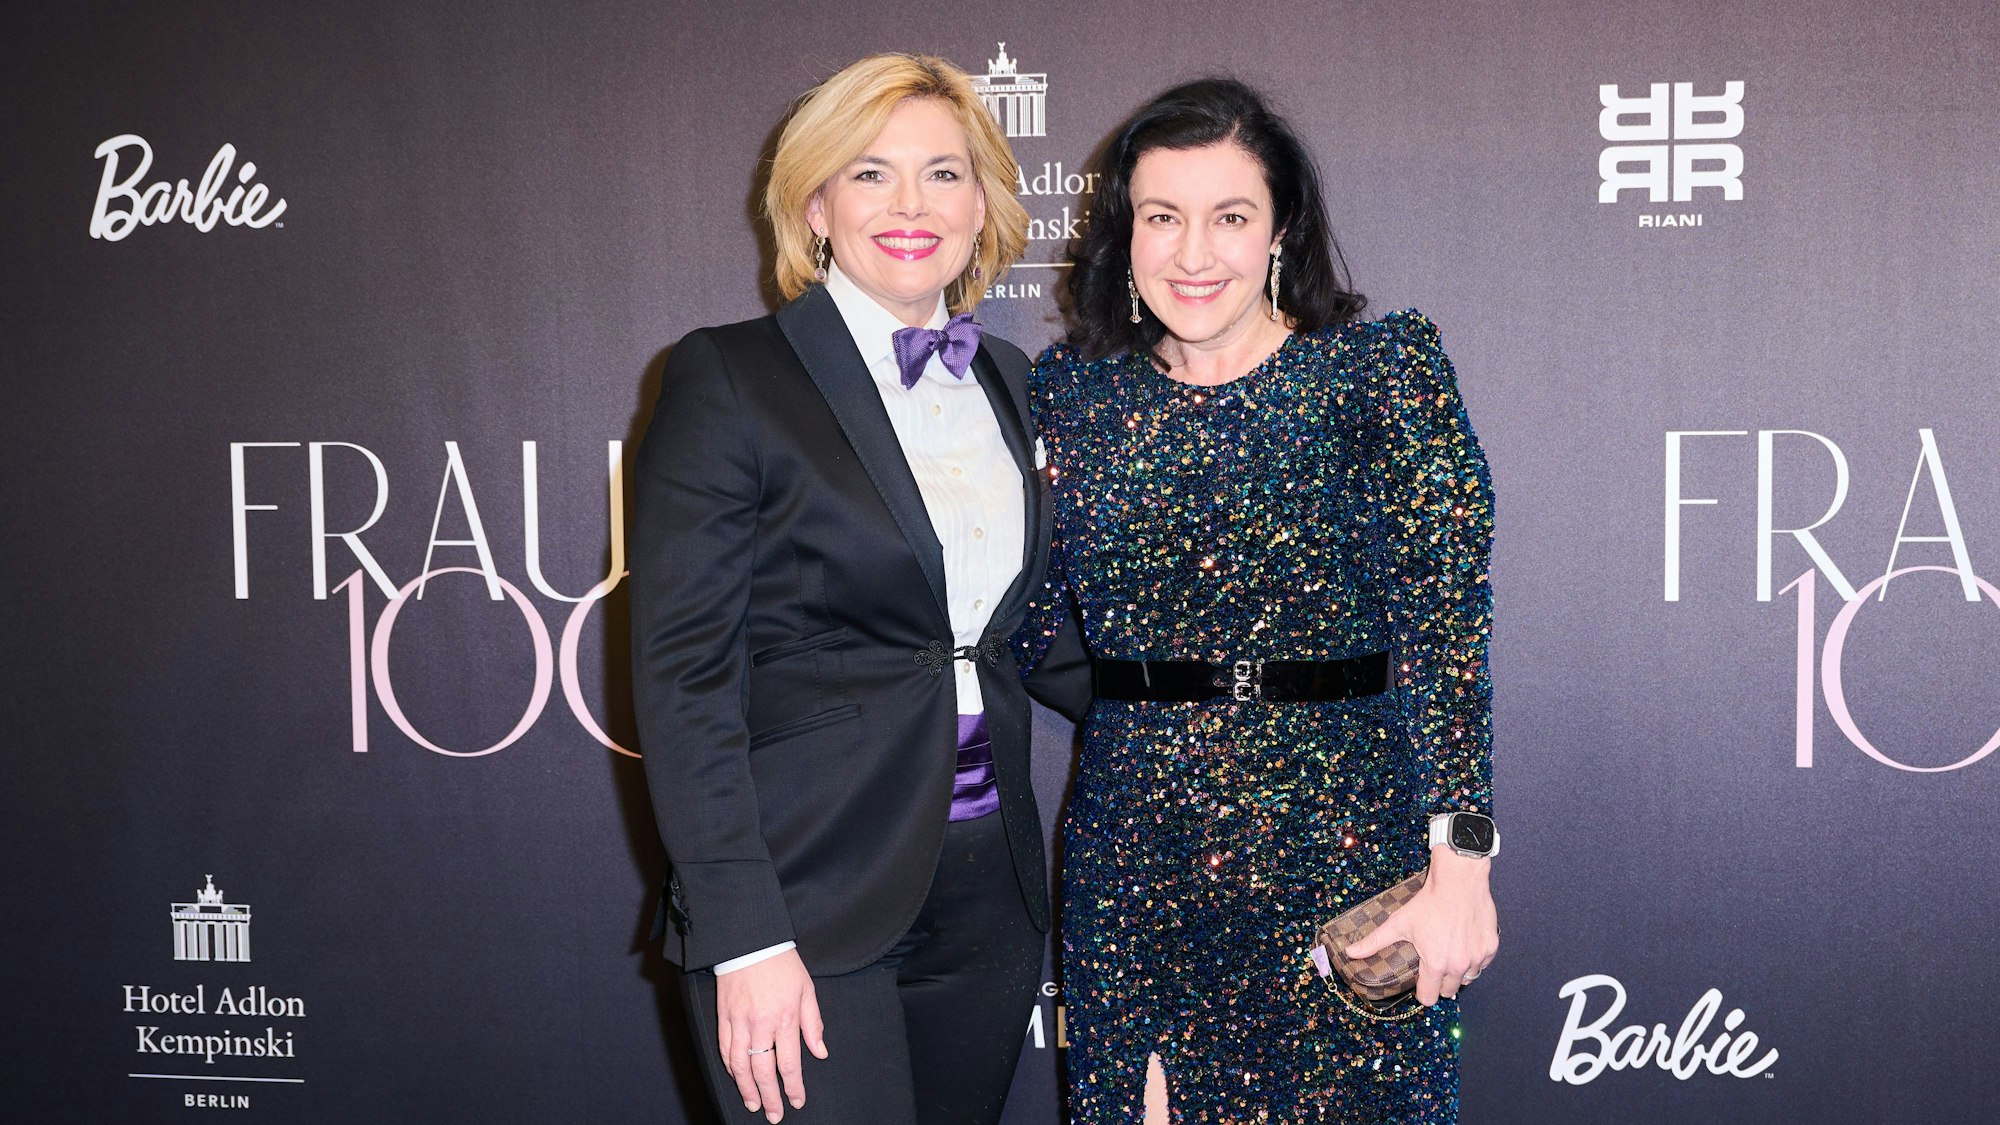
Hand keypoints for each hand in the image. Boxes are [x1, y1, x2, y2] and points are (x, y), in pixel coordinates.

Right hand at [714, 949, 826, 1121]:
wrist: (751, 941)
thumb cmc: (782, 963)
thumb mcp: (807, 990)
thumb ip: (813, 1023)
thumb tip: (820, 1052)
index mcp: (785, 1018)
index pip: (790, 1063)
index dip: (793, 1087)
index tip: (797, 1100)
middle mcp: (761, 1024)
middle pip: (763, 1071)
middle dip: (770, 1097)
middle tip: (774, 1114)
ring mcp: (739, 1022)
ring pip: (740, 1065)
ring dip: (746, 1088)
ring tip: (753, 1104)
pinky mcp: (724, 1016)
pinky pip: (724, 1049)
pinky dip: (730, 1067)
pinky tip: (736, 1078)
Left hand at [1343, 848, 1497, 1005]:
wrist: (1459, 881)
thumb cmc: (1428, 902)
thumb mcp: (1398, 923)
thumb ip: (1375, 942)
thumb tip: (1350, 953)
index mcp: (1436, 964)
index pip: (1429, 998)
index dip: (1422, 992)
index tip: (1420, 981)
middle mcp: (1459, 965)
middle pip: (1449, 991)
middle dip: (1440, 981)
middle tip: (1434, 964)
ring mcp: (1478, 957)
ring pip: (1467, 978)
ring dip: (1458, 971)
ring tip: (1448, 953)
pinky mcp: (1491, 948)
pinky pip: (1482, 964)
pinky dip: (1474, 958)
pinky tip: (1464, 944)